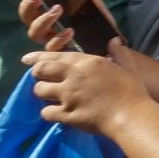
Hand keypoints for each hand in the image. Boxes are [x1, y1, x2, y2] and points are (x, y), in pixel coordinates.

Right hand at [16, 0, 116, 51]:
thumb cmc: (94, 22)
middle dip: (32, 10)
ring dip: (44, 20)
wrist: (110, 40)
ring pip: (36, 35)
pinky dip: (59, 38)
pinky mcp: (61, 52)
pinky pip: (52, 48)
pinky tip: (70, 31)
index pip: (29, 11)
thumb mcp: (91, 5)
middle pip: (29, 23)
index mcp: (48, 17)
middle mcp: (46, 31)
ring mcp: (51, 42)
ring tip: (58, 9)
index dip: (28, 3)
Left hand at [22, 44, 149, 133]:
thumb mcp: (128, 67)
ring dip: (42, 92)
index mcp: (86, 62)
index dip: (37, 57)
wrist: (131, 116)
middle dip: (37, 73)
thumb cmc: (132, 90)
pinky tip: (55, 112)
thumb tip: (114, 41)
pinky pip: (46, 112)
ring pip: (39, 91)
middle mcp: (72, 77)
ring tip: (49, 95)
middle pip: (40, 71)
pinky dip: (48, 112)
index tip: (26, 59)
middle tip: (42, 78)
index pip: (55, 56)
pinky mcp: (66, 115)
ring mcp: (67, 96)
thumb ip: (119, 52)